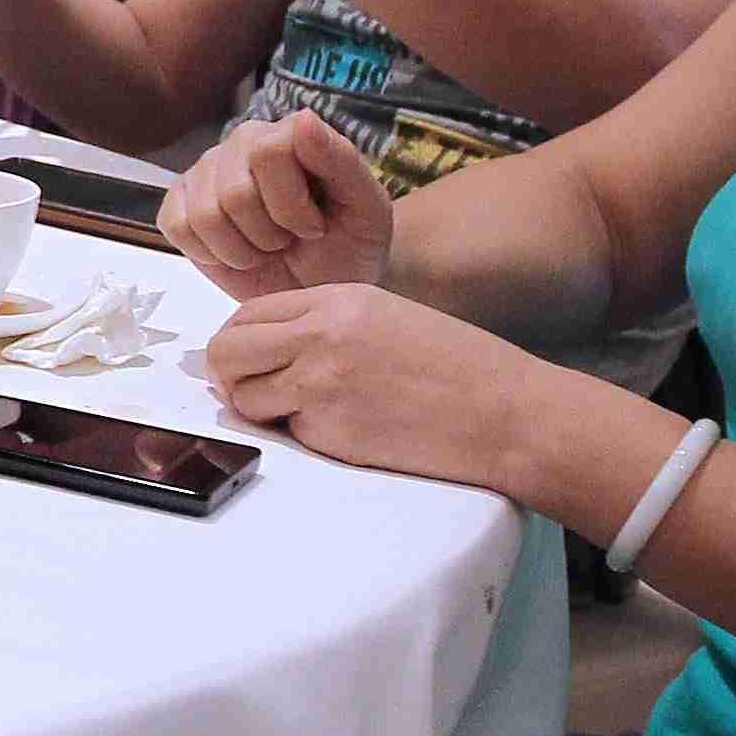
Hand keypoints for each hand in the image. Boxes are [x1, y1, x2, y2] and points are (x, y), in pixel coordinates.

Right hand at [159, 111, 394, 297]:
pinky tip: (237, 253)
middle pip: (234, 192)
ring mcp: (205, 173)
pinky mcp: (178, 205)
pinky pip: (177, 227)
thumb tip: (304, 117)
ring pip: (205, 215)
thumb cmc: (348, 243)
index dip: (291, 204)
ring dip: (243, 250)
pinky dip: (211, 254)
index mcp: (287, 133)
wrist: (322, 283)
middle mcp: (241, 143)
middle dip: (268, 234)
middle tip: (288, 241)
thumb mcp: (365, 206)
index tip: (315, 227)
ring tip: (266, 248)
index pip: (268, 152)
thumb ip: (339, 159)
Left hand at [201, 283, 573, 490]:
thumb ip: (325, 324)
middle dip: (231, 376)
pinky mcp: (329, 428)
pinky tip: (344, 431)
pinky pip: (284, 432)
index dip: (239, 341)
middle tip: (254, 392)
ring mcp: (321, 381)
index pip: (248, 313)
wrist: (508, 414)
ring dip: (262, 409)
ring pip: (243, 396)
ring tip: (307, 413)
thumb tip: (267, 347)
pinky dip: (300, 437)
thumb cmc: (458, 370)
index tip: (248, 361)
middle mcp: (321, 333)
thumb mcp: (387, 318)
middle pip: (227, 351)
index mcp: (337, 299)